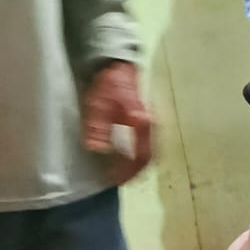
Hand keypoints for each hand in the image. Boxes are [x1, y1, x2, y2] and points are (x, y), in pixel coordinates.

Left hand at [81, 61, 151, 185]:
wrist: (118, 67)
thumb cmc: (108, 85)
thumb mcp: (97, 104)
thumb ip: (98, 127)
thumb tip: (97, 150)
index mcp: (141, 122)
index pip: (140, 155)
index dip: (128, 171)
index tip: (115, 180)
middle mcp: (151, 125)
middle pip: (149, 157)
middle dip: (134, 173)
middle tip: (119, 181)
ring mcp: (152, 125)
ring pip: (150, 153)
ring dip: (137, 166)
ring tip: (123, 174)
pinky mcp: (148, 125)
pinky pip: (147, 146)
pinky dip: (138, 157)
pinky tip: (127, 160)